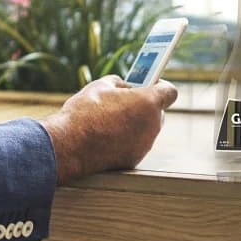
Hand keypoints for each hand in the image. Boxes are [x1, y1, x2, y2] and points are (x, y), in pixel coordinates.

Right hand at [41, 75, 177, 185]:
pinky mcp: (134, 159)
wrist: (71, 144)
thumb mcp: (101, 85)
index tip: (149, 82)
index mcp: (148, 103)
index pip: (169, 91)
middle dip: (145, 104)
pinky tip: (107, 133)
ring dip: (135, 121)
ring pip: (146, 128)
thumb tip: (123, 86)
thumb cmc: (86, 112)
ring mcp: (144, 144)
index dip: (160, 84)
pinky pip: (136, 142)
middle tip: (126, 98)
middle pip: (157, 111)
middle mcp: (152, 126)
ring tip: (111, 116)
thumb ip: (119, 83)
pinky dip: (127, 137)